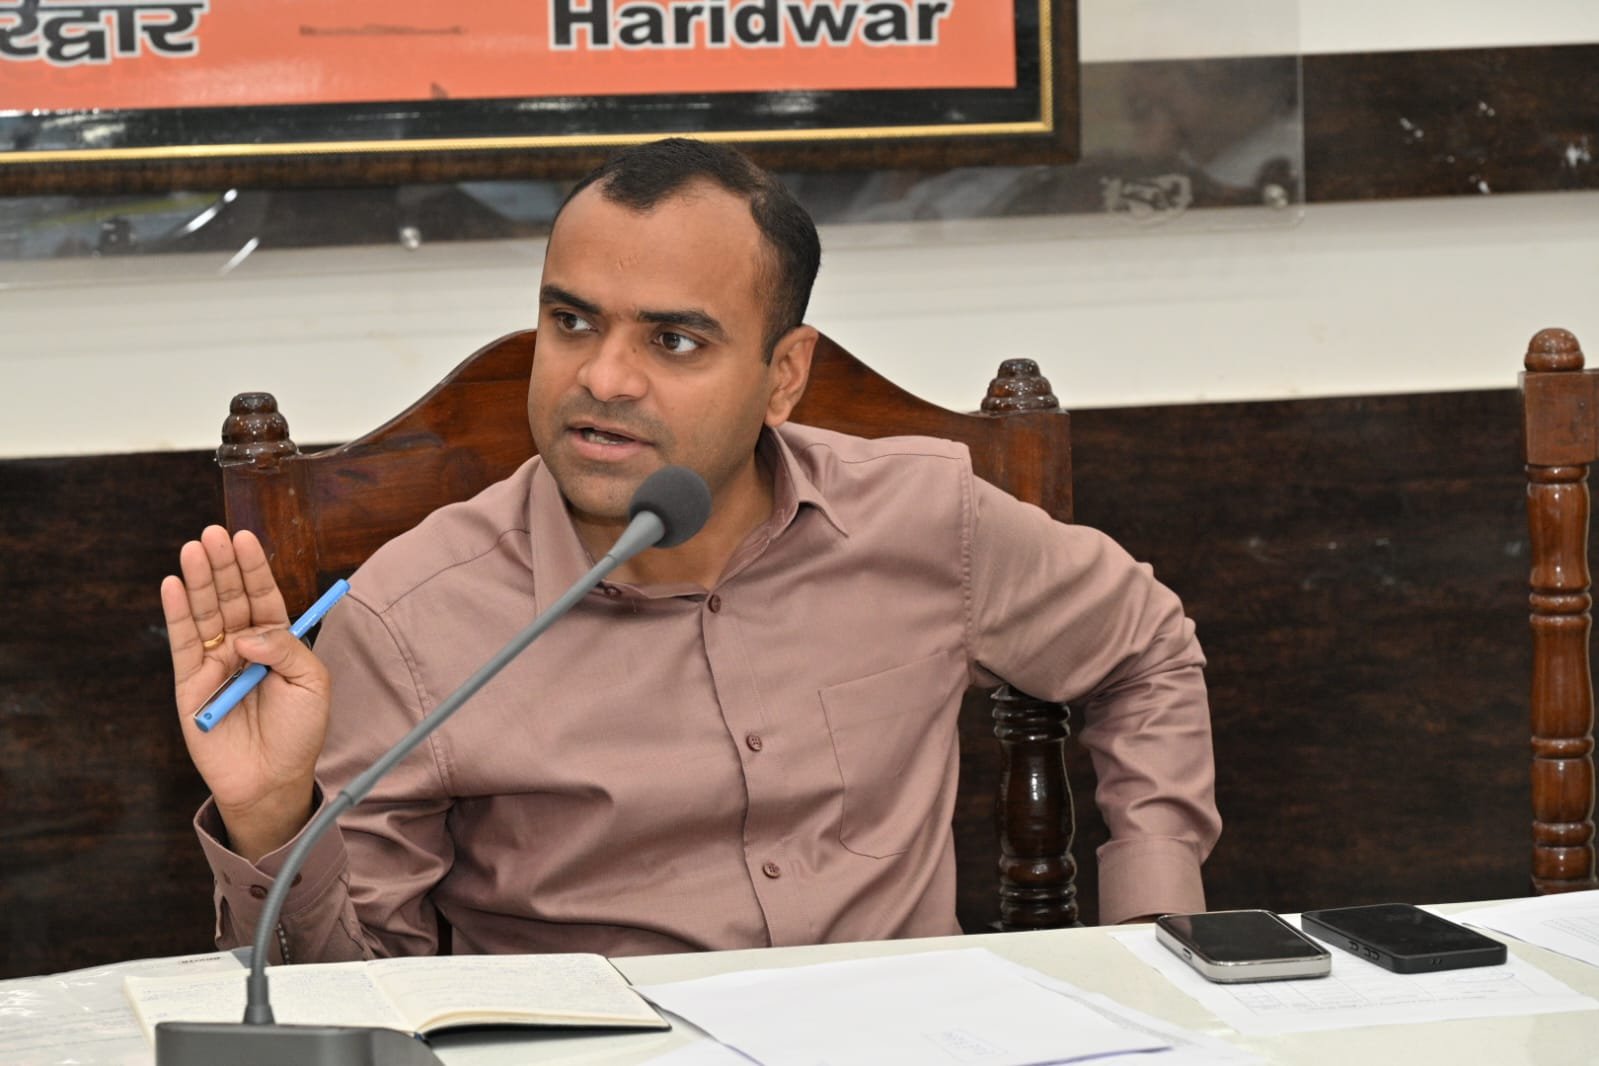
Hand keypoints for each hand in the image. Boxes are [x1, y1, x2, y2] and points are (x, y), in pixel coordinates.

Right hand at [161, 526, 330, 861]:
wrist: (271, 780)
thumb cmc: (298, 733)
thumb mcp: (312, 684)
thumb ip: (285, 649)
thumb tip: (246, 633)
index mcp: (277, 643)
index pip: (263, 597)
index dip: (254, 569)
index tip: (245, 538)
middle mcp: (244, 647)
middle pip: (231, 598)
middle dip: (223, 566)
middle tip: (214, 534)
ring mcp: (215, 663)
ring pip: (205, 614)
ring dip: (199, 580)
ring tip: (194, 549)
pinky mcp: (190, 684)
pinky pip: (182, 644)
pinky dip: (177, 614)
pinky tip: (173, 585)